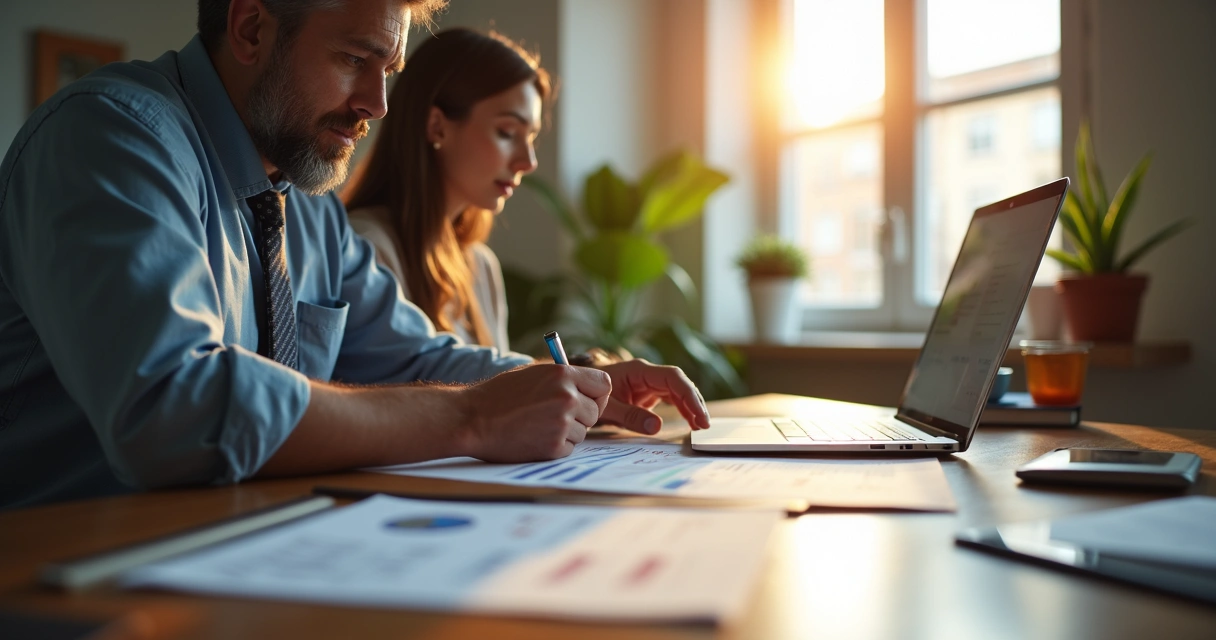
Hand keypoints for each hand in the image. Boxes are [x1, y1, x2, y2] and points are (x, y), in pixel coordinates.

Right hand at [458, 364, 610, 461]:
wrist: (473, 419)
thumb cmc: (500, 395)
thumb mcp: (534, 373)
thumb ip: (563, 378)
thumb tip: (588, 387)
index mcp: (563, 374)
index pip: (604, 384)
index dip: (597, 394)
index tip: (587, 399)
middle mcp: (567, 397)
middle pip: (596, 411)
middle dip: (581, 416)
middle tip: (555, 416)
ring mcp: (562, 423)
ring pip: (583, 432)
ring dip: (566, 432)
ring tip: (538, 425)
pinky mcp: (554, 446)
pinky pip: (569, 448)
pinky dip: (556, 446)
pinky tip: (534, 437)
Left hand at [595, 359, 710, 434]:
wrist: (577, 391)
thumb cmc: (589, 395)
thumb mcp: (606, 408)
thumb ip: (630, 416)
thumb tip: (657, 427)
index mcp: (639, 371)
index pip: (673, 378)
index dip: (689, 395)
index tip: (698, 415)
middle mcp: (648, 374)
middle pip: (680, 383)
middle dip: (694, 403)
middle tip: (704, 425)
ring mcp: (649, 383)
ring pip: (678, 391)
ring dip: (691, 407)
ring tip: (700, 427)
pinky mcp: (648, 392)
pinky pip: (671, 398)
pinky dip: (682, 409)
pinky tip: (690, 422)